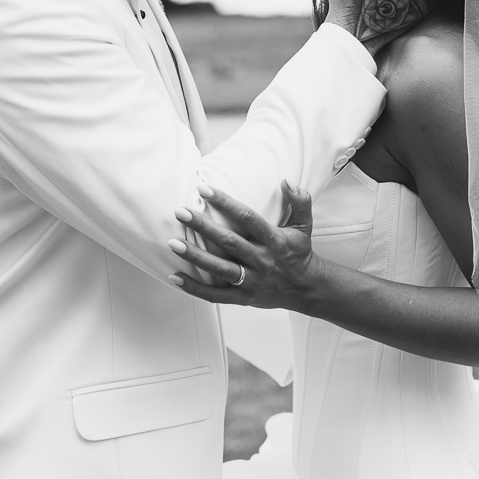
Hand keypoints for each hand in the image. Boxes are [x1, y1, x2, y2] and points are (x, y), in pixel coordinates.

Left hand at [167, 181, 321, 309]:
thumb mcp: (304, 225)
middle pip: (228, 242)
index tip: (204, 189)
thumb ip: (300, 201)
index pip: (247, 218)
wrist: (306, 289)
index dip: (225, 203)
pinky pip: (215, 295)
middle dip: (202, 227)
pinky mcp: (243, 297)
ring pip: (219, 269)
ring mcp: (251, 281)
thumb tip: (286, 180)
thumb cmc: (299, 252)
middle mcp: (261, 260)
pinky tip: (175, 276)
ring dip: (194, 256)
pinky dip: (194, 288)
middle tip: (180, 211)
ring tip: (172, 243)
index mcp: (274, 240)